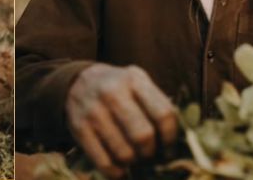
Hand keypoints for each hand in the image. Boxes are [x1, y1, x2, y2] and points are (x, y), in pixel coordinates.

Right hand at [66, 64, 178, 178]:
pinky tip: (121, 170)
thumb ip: (157, 103)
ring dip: (134, 163)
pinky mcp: (79, 129)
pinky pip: (103, 162)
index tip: (169, 148)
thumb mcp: (138, 82)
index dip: (171, 137)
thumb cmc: (119, 86)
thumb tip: (174, 141)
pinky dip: (117, 173)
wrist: (78, 82)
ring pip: (124, 153)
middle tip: (151, 156)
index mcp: (135, 80)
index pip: (164, 114)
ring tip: (135, 160)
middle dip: (151, 153)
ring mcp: (94, 112)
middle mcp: (113, 93)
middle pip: (143, 136)